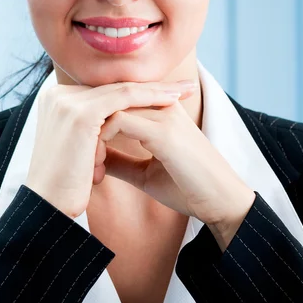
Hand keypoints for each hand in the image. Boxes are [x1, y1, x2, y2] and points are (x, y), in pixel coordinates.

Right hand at [24, 79, 198, 218]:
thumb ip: (94, 129)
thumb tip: (117, 124)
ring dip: (157, 90)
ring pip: (122, 90)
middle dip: (152, 87)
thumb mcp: (79, 147)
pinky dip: (149, 97)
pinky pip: (123, 99)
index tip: (167, 92)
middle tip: (184, 88)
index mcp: (57, 100)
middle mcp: (58, 94)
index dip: (138, 91)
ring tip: (184, 92)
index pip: (107, 90)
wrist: (48, 209)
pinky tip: (171, 101)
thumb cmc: (67, 185)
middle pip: (115, 87)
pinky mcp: (80, 113)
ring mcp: (68, 101)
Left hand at [98, 92, 255, 233]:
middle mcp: (162, 106)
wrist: (222, 203)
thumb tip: (94, 158)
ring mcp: (163, 116)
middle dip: (89, 126)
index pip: (116, 100)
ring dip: (92, 135)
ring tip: (90, 166)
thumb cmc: (187, 188)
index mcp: (160, 111)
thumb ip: (121, 160)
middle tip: (81, 159)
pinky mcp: (163, 131)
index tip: (85, 155)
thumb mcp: (145, 173)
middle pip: (110, 99)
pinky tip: (99, 166)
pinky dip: (101, 141)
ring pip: (110, 106)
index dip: (95, 123)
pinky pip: (118, 121)